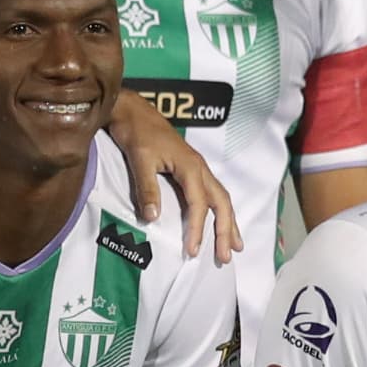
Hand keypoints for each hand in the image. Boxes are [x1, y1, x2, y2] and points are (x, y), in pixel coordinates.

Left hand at [103, 90, 241, 263]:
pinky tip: (219, 222)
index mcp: (190, 167)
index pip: (199, 204)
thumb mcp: (140, 159)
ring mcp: (198, 168)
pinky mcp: (191, 168)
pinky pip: (213, 193)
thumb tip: (153, 218)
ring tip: (234, 245)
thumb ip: (147, 188)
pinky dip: (220, 210)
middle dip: (225, 230)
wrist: (132, 109)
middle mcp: (200, 168)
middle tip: (225, 257)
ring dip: (228, 222)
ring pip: (221, 198)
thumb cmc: (136, 132)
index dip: (197, 229)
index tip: (192, 251)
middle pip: (221, 203)